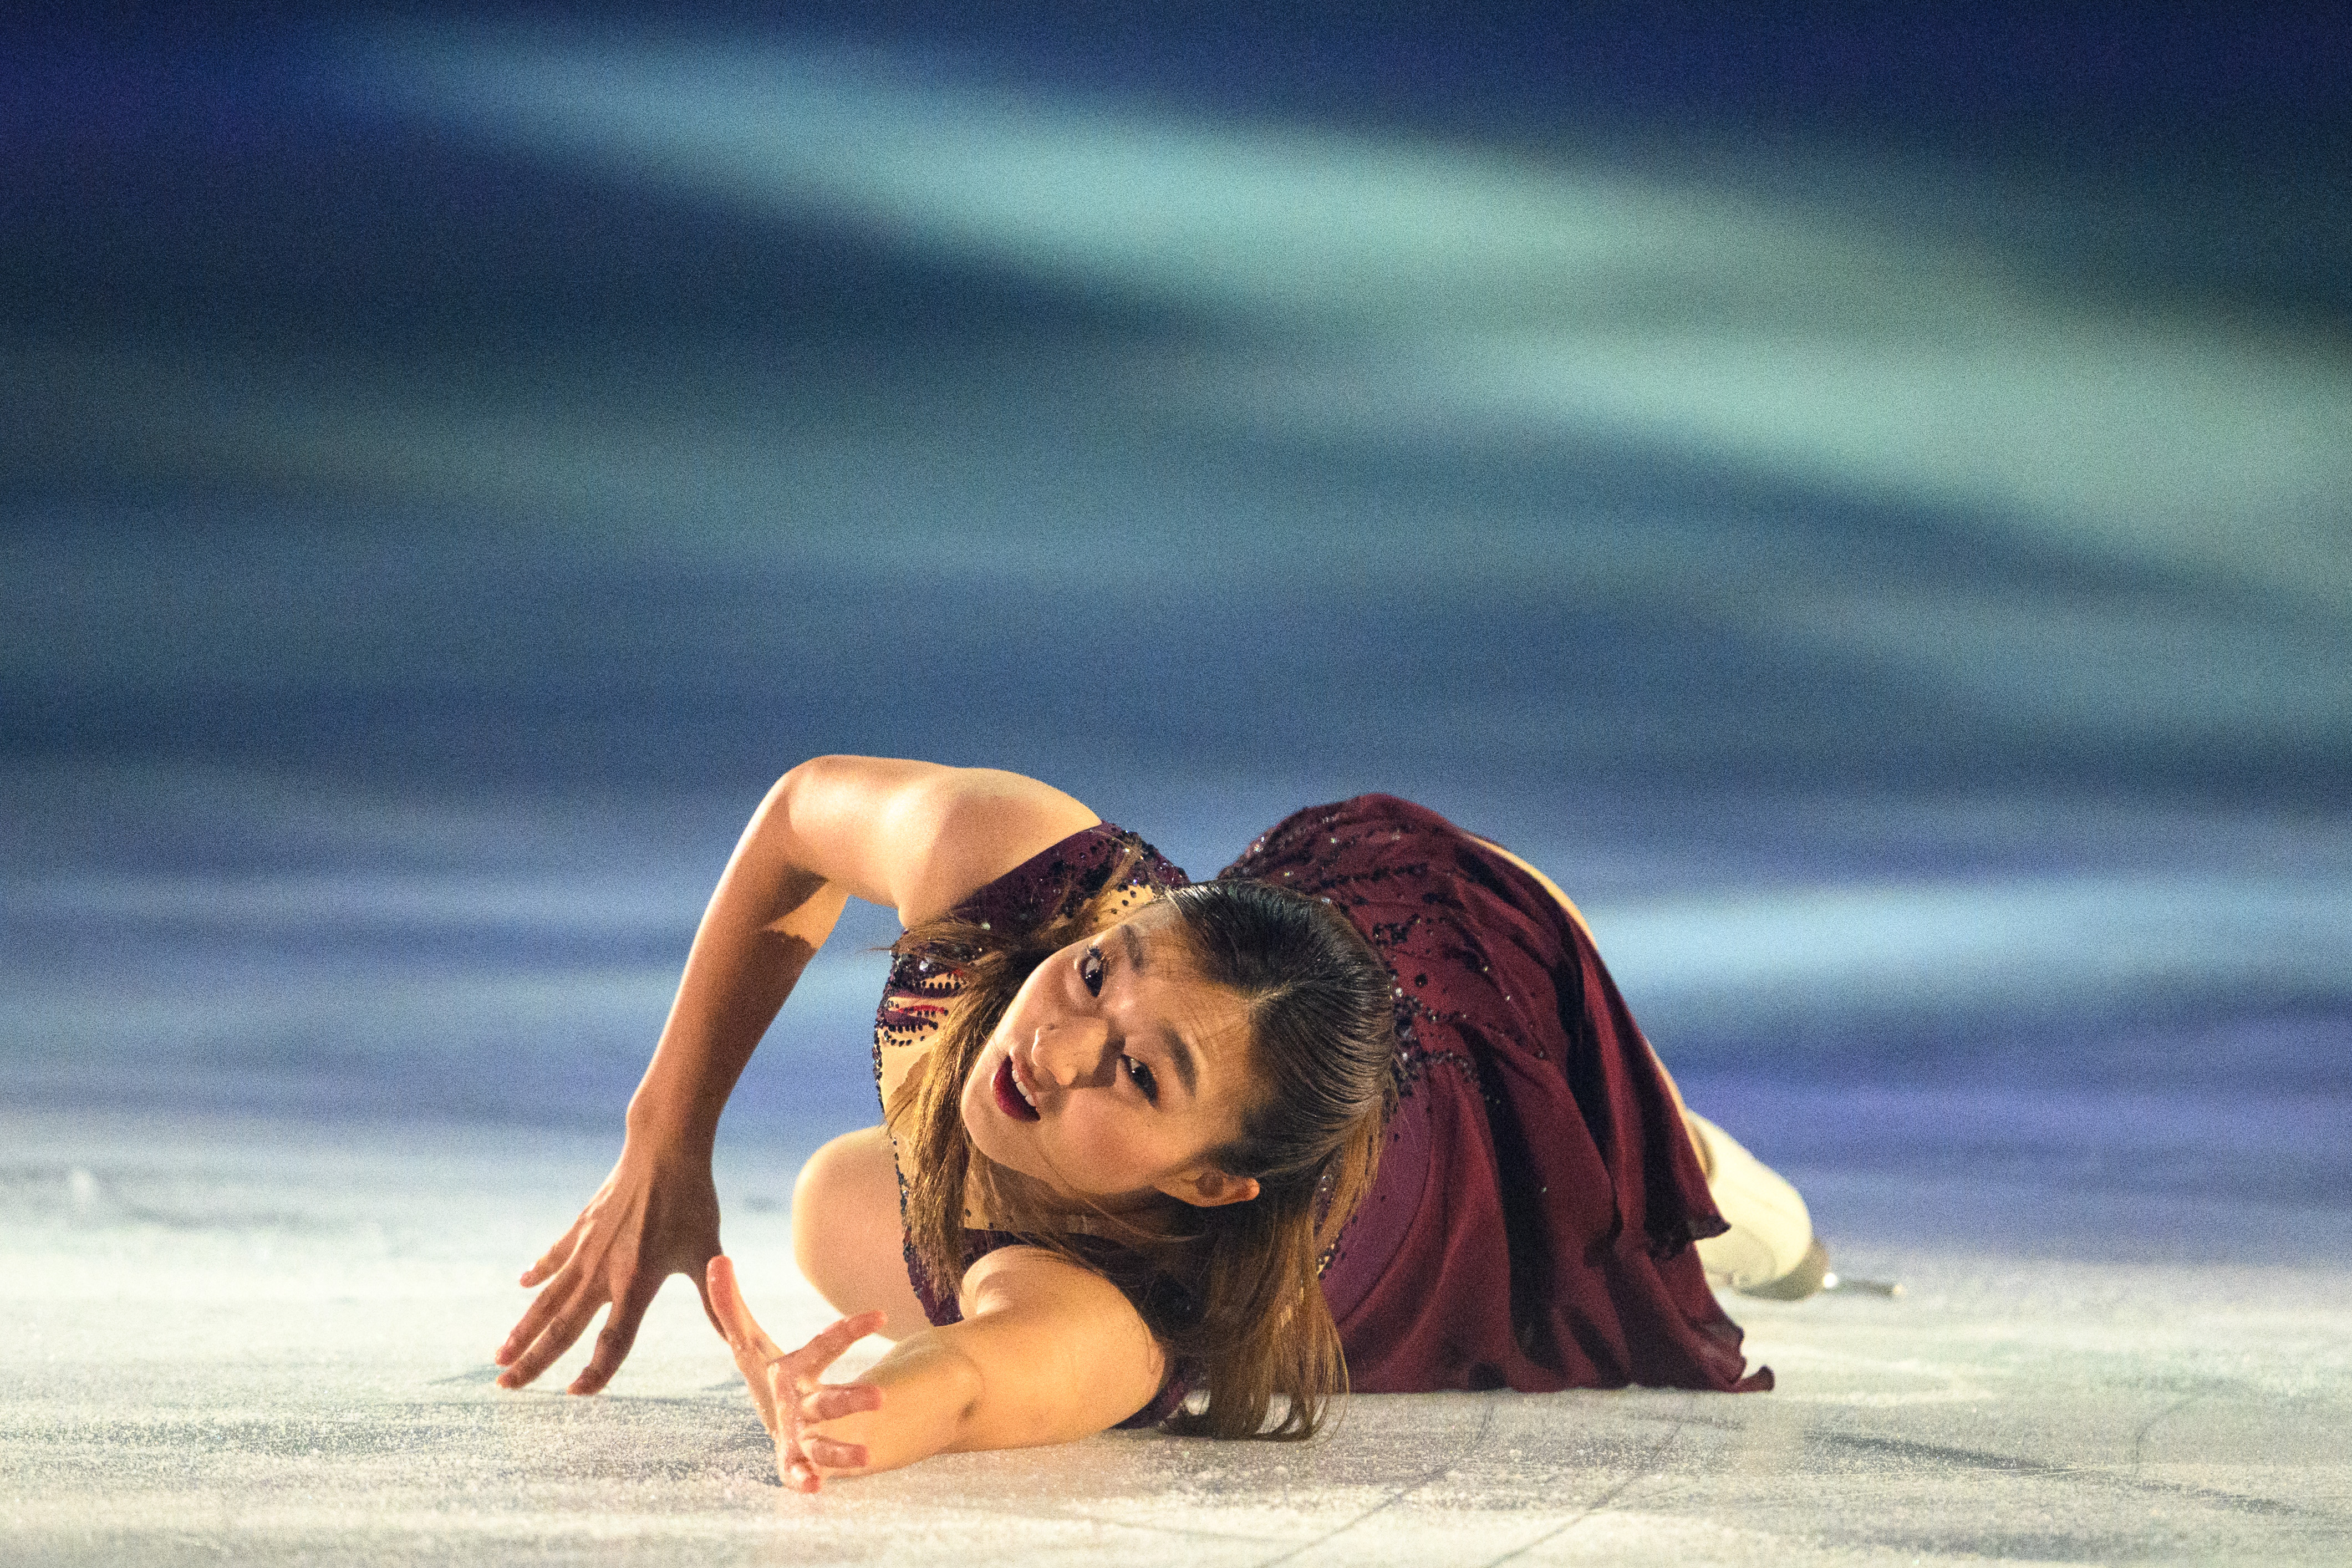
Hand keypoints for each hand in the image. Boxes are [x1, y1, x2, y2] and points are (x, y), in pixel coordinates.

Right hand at [493, 1144, 721, 1393]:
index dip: (595, 1372)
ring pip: (547, 1299)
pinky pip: (554, 1257)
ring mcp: (587, 1249)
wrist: (664, 1148)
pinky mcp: (581, 1227)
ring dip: (522, 1328)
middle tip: (504, 1387)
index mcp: (636, 1283)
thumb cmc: (691, 1201)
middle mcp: (604, 1271)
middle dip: (533, 1361)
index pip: (613, 1341)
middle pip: (563, 1328)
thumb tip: (736, 1340)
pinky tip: (523, 1285)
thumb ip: (716, 1300)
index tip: (574, 1394)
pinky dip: (538, 1272)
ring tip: (500, 1355)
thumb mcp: (707, 1252)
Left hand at [707, 1255, 885, 1491]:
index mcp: (801, 1370)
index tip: (880, 1316)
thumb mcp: (749, 1344)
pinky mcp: (797, 1464)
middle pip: (832, 1400)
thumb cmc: (775, 1381)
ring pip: (828, 1443)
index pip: (828, 1344)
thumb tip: (716, 1257)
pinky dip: (807, 1481)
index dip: (851, 1329)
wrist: (792, 1428)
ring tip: (864, 1458)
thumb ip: (730, 1306)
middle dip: (854, 1399)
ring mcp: (807, 1436)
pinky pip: (804, 1474)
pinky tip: (812, 1490)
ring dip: (844, 1450)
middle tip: (880, 1398)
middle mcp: (810, 1403)